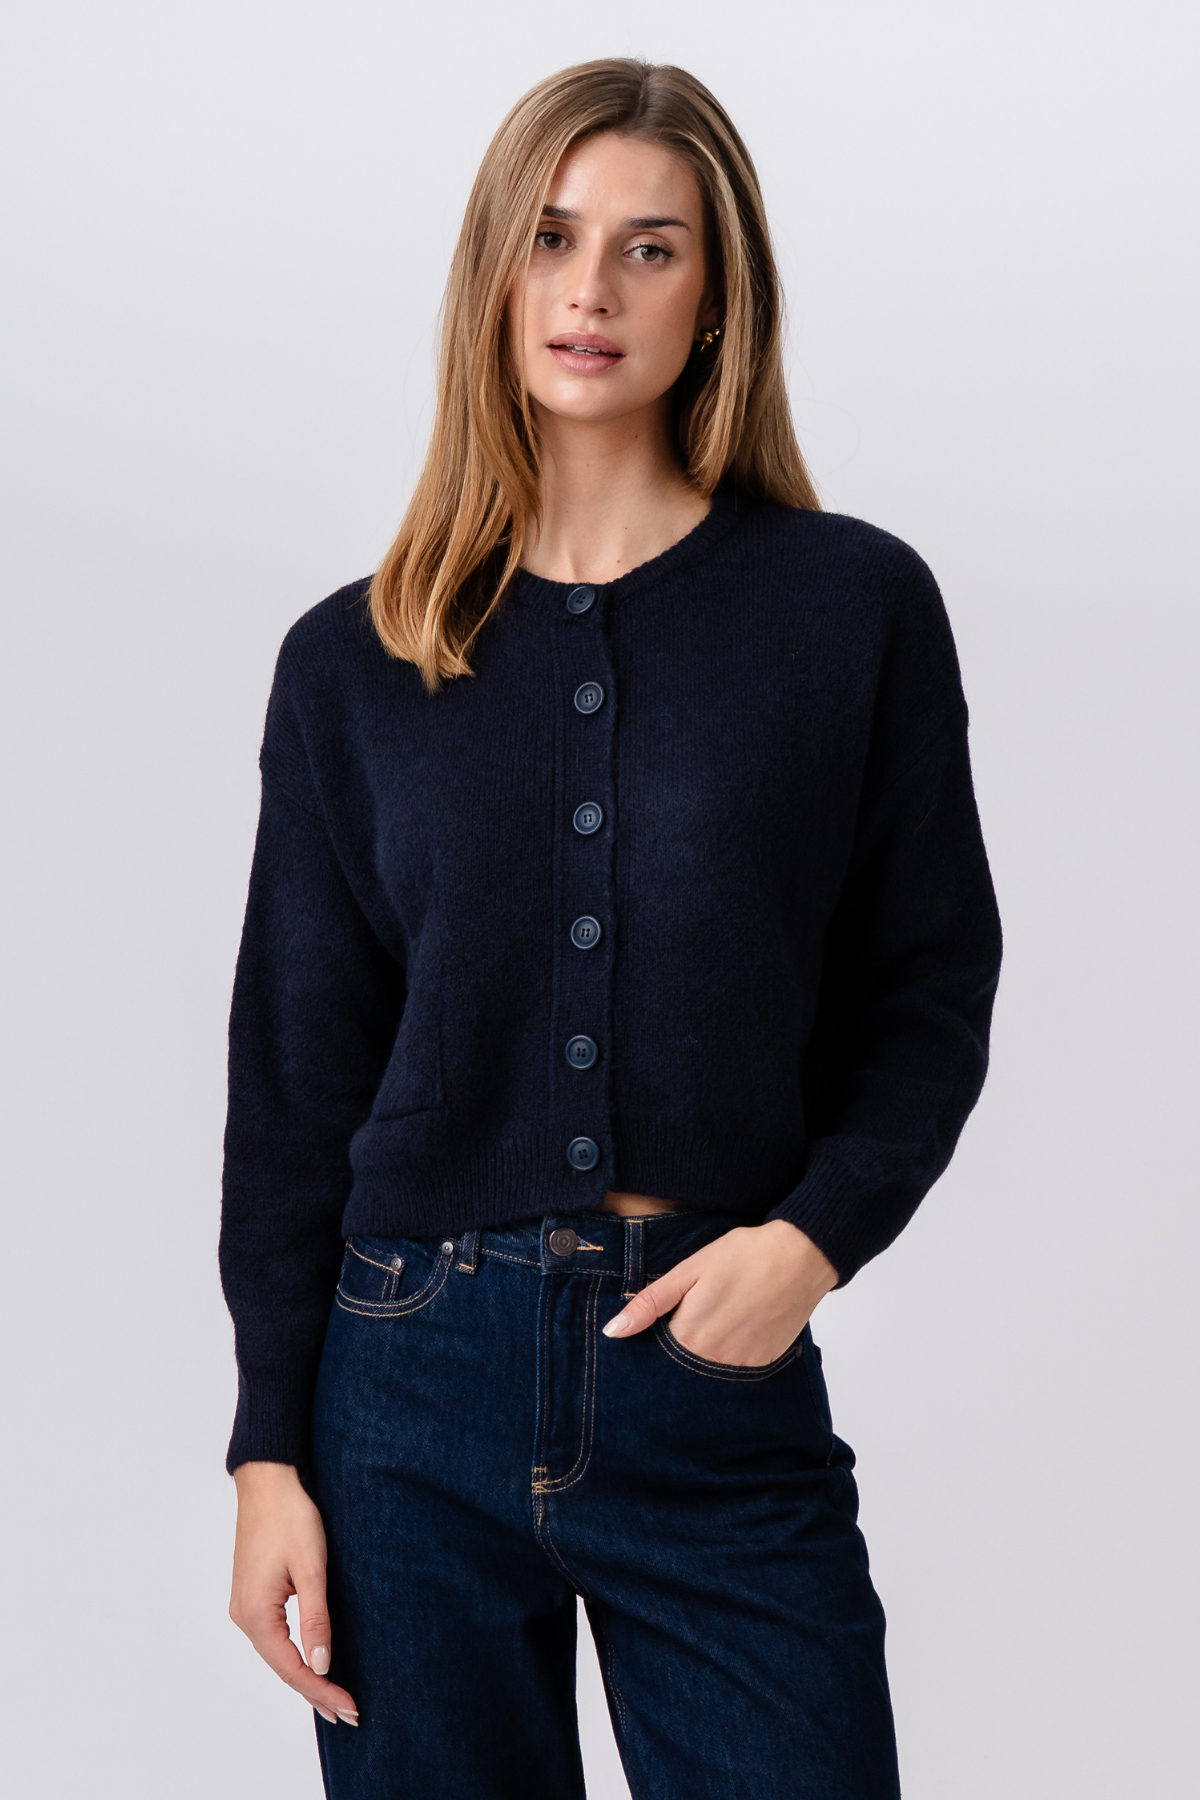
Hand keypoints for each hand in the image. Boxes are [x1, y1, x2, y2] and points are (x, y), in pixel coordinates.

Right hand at [229, 1462, 358, 1726]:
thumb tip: (322, 1665)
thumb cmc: (290, 1517)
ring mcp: (245, 1606)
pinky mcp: (252, 1595)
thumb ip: (316, 1619)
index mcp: (255, 1614)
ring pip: (277, 1654)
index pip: (292, 1668)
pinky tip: (311, 1664)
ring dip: (305, 1676)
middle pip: (282, 1667)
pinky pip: (273, 1638)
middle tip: (349, 1714)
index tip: (350, 1708)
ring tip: (334, 1698)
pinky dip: (294, 1656)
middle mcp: (244, 1616)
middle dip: (315, 1691)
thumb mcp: (311, 1568)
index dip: (322, 1691)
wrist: (267, 1481)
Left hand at [601, 1219, 837, 1364]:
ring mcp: (744, 1365)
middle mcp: (716, 1361)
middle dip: (681, 1345)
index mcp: (691, 1338)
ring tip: (721, 1313)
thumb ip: (650, 1304)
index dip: (658, 1336)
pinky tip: (740, 1322)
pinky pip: (738, 1366)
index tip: (665, 1321)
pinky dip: (733, 1350)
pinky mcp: (765, 1361)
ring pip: (711, 1367)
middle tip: (698, 1312)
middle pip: (684, 1364)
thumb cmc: (742, 1256)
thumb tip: (613, 1332)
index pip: (658, 1355)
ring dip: (708, 1349)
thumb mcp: (688, 1271)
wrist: (800, 1255)